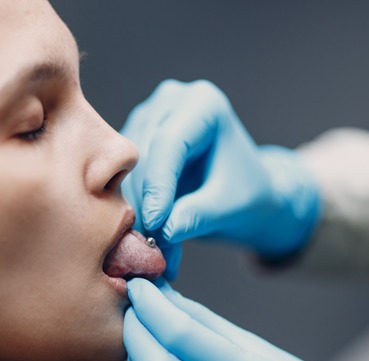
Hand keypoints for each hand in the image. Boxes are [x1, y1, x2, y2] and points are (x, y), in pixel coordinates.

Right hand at [121, 79, 319, 277]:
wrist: (242, 194)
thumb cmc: (247, 193)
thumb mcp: (230, 206)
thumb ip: (199, 215)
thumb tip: (165, 232)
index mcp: (203, 104)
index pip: (170, 142)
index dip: (159, 184)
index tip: (155, 224)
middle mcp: (170, 102)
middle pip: (144, 155)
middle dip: (146, 204)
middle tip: (152, 248)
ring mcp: (148, 118)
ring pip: (126, 169)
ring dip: (135, 211)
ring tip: (152, 249)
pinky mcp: (133, 141)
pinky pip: (121, 178)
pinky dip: (131, 209)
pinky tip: (143, 237)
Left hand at [124, 278, 368, 360]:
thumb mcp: (256, 347)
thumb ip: (202, 321)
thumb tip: (160, 293)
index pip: (180, 335)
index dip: (151, 304)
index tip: (139, 284)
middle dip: (135, 328)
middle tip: (134, 302)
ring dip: (134, 354)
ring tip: (140, 327)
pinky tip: (149, 357)